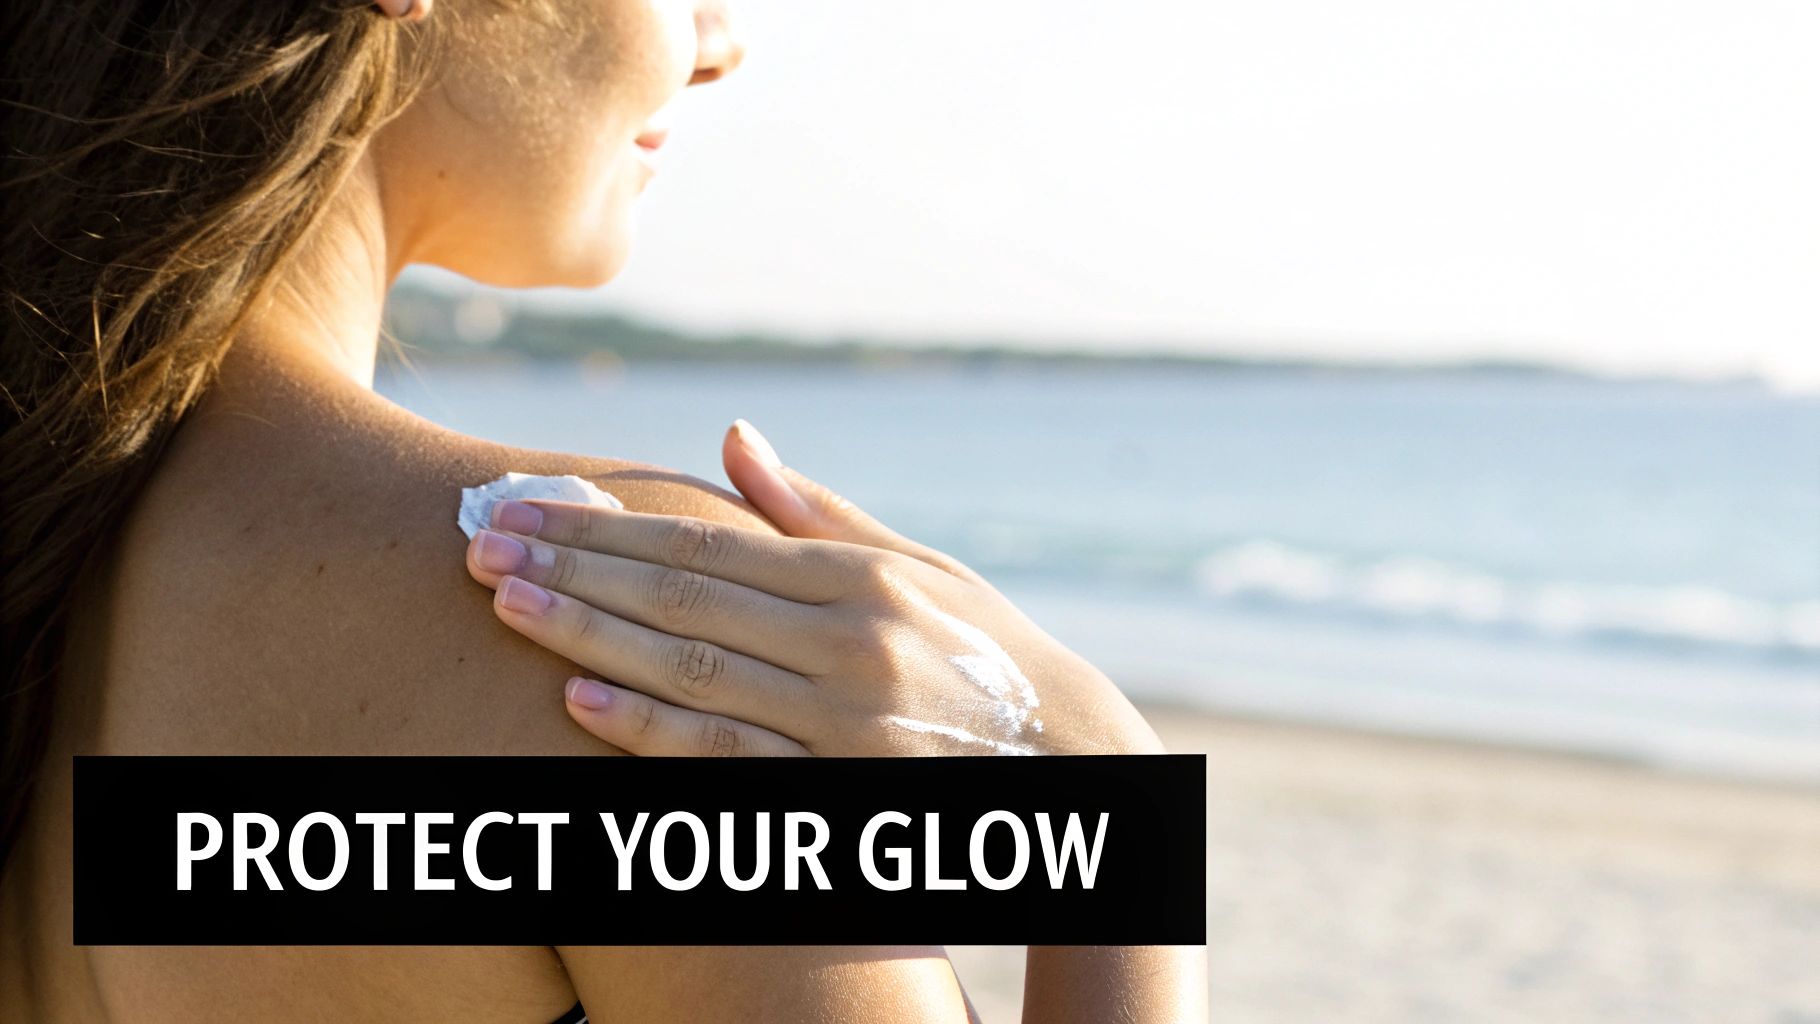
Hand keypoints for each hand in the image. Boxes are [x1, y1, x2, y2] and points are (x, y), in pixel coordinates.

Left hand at [463, 420, 1162, 756]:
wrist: (1073, 767)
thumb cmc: (988, 655)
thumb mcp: (921, 570)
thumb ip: (818, 513)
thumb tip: (733, 435)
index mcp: (858, 578)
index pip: (703, 541)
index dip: (605, 523)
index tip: (526, 505)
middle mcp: (849, 640)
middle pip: (682, 594)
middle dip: (572, 568)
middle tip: (480, 545)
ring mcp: (845, 718)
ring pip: (691, 669)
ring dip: (588, 636)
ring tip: (505, 605)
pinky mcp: (843, 788)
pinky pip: (730, 756)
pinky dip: (652, 730)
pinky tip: (579, 702)